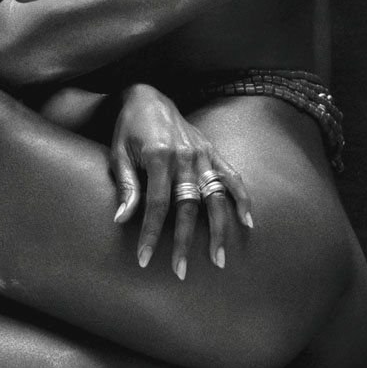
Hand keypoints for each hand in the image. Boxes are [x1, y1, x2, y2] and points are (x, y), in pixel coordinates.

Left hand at [110, 84, 252, 279]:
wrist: (148, 96)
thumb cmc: (128, 128)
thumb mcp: (118, 154)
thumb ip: (126, 186)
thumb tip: (122, 219)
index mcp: (159, 156)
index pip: (157, 205)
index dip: (151, 234)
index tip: (144, 259)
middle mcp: (185, 156)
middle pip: (188, 207)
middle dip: (184, 242)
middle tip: (181, 271)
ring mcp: (203, 154)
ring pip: (215, 197)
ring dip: (219, 230)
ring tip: (219, 258)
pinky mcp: (213, 151)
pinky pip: (232, 176)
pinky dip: (242, 198)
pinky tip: (247, 222)